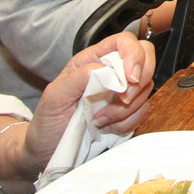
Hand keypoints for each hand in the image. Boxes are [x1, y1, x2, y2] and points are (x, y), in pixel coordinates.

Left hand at [19, 31, 155, 176]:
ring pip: (145, 88)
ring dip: (126, 108)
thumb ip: (79, 77)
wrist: (48, 152)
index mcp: (92, 60)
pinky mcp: (128, 112)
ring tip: (100, 119)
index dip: (134, 54)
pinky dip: (128, 122)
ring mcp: (121, 92)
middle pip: (145, 58)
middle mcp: (111, 72)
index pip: (124, 41)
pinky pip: (143, 111)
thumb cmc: (48, 121)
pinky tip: (108, 127)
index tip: (130, 78)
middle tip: (123, 100)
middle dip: (139, 81)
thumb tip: (106, 70)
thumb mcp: (55, 96)